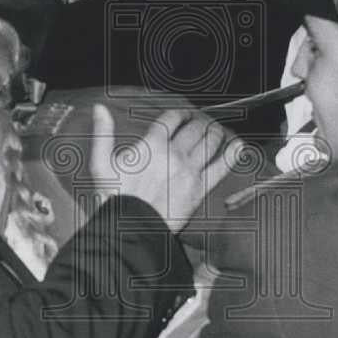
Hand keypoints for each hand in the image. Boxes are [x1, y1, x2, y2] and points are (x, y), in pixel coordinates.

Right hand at [90, 105, 237, 232]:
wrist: (131, 228)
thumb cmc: (114, 199)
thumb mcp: (101, 164)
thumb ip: (102, 133)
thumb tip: (99, 109)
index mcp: (152, 144)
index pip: (173, 117)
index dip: (181, 112)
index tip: (183, 114)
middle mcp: (174, 153)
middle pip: (195, 128)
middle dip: (199, 122)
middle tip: (201, 124)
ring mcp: (190, 170)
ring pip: (210, 142)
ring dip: (215, 132)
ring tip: (216, 131)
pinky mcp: (200, 189)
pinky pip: (221, 167)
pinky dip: (232, 154)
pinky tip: (238, 145)